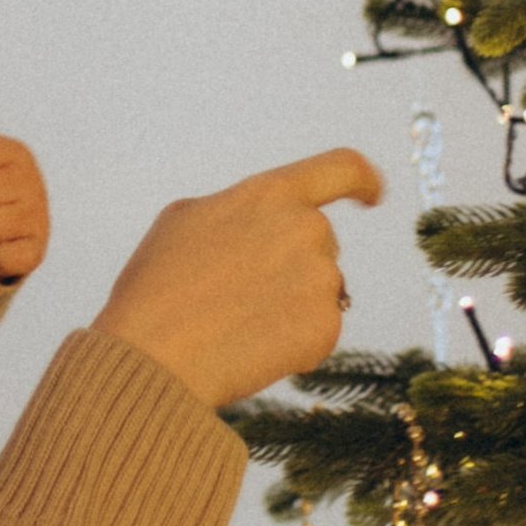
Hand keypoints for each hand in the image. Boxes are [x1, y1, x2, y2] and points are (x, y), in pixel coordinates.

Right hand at [95, 148, 382, 413]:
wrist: (154, 357)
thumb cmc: (157, 287)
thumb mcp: (184, 221)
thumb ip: (236, 209)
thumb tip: (259, 224)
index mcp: (271, 194)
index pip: (343, 168)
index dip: (363, 180)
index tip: (371, 195)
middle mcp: (307, 230)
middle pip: (321, 242)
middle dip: (292, 263)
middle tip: (239, 293)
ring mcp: (321, 280)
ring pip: (320, 288)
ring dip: (290, 303)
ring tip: (236, 322)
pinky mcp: (326, 328)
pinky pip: (319, 329)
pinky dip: (292, 340)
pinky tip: (250, 347)